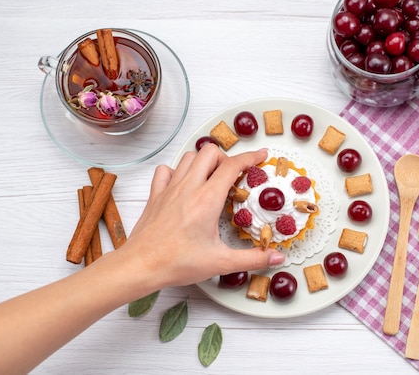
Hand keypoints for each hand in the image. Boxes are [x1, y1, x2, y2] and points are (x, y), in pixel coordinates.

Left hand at [121, 144, 284, 289]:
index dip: (251, 157)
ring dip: (203, 162)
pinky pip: (166, 171)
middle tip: (234, 175)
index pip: (232, 166)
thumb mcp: (221, 262)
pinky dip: (176, 171)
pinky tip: (183, 184)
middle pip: (210, 152)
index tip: (261, 155)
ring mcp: (170, 189)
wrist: (141, 266)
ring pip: (188, 157)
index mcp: (207, 199)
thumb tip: (276, 257)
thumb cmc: (178, 263)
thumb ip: (253, 259)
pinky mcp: (156, 195)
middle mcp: (189, 187)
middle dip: (226, 157)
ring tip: (212, 178)